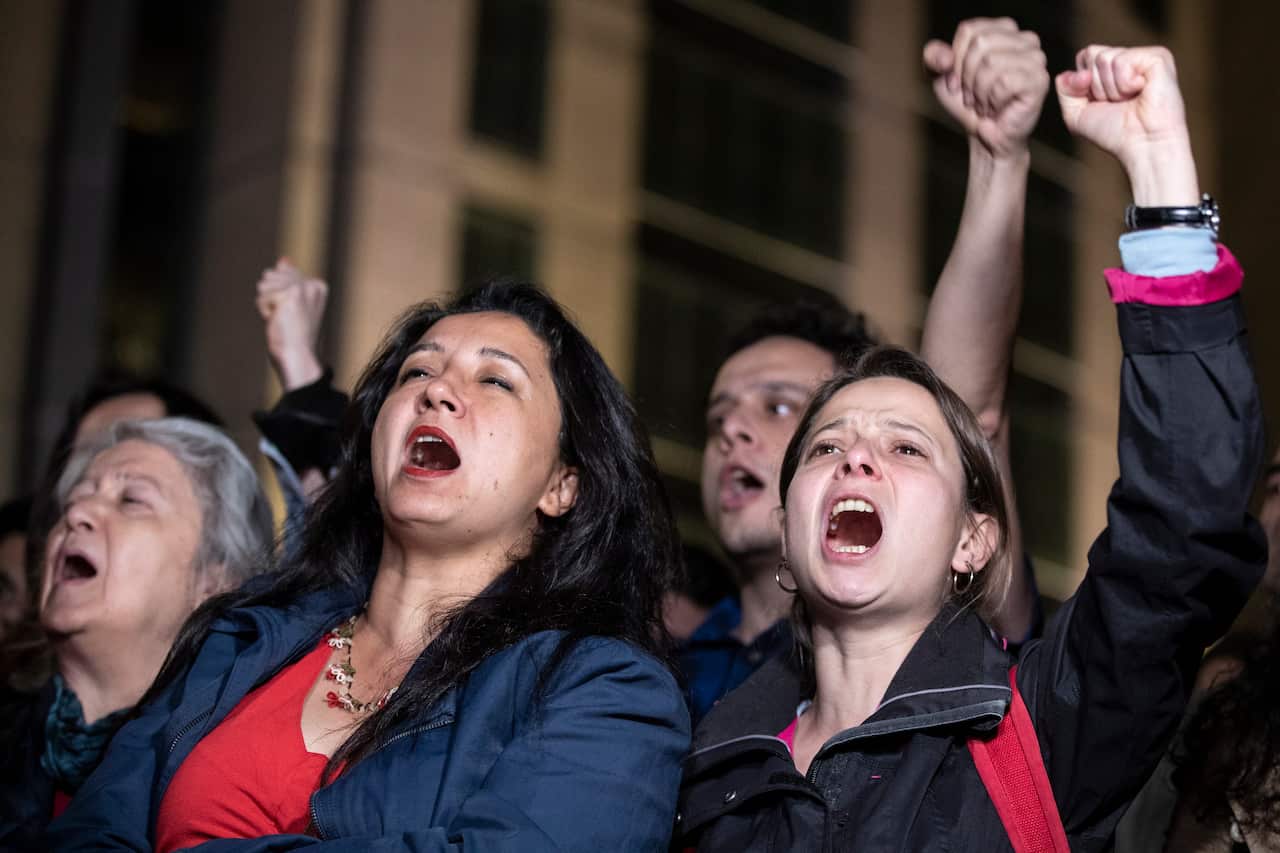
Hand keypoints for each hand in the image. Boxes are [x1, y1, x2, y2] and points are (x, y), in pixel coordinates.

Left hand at [256, 259, 327, 390]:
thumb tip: (284, 259)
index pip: (282, 273)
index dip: (278, 295)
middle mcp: (313, 284)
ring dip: (266, 303)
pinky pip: (262, 296)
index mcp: (318, 285)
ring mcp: (302, 289)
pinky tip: (276, 321)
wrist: (298, 356)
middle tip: (285, 317)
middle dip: (271, 297)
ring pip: (265, 284)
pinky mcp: (289, 296)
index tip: (292, 313)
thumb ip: (289, 279)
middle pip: (271, 275)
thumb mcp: (293, 303)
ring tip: (281, 319)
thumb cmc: (295, 335)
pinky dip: (264, 311)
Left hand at [924, 18, 1048, 158]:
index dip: (956, 60)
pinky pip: (1005, 82)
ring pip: (992, 62)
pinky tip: (997, 108)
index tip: (956, 82)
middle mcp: (1024, 39)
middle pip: (981, 44)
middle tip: (972, 96)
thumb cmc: (968, 103)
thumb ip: (933, 58)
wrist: (985, 136)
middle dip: (967, 76)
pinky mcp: (1039, 80)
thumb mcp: (941, 77)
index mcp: (1003, 29)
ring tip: (984, 103)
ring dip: (980, 91)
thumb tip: (945, 57)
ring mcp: (1035, 58)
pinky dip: (993, 100)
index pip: (969, 31)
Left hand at [1055, 45, 1198, 204]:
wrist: (1143, 145)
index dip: (1082, 82)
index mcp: (1111, 69)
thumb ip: (1064, 90)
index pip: (1084, 56)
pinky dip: (1125, 83)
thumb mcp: (1076, 115)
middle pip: (1092, 54)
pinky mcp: (1158, 56)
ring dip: (1111, 88)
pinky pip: (1123, 60)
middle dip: (1097, 86)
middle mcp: (1128, 58)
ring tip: (1130, 99)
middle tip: (1118, 102)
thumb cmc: (1115, 133)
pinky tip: (1141, 91)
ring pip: (1105, 58)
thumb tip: (1066, 73)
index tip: (1099, 102)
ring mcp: (1143, 56)